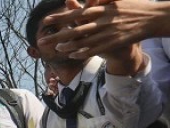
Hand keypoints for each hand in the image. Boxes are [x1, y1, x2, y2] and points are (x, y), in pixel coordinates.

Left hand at [38, 0, 159, 59]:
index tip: (45, 21)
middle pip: (75, 29)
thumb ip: (100, 0)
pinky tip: (73, 55)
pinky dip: (84, 52)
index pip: (75, 14)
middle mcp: (102, 21)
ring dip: (69, 46)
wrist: (152, 18)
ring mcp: (107, 33)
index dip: (60, 18)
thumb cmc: (132, 7)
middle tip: (42, 40)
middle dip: (57, 35)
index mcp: (101, 9)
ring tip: (56, 48)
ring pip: (84, 41)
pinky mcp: (114, 43)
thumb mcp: (115, 0)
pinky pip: (96, 49)